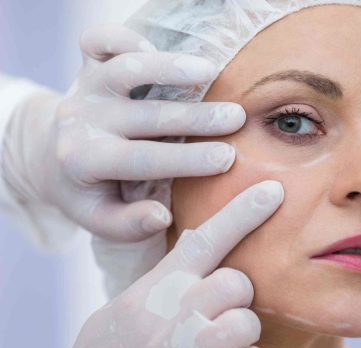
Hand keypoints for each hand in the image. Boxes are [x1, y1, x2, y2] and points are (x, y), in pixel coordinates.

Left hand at [2, 24, 244, 240]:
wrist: (53, 158)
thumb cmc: (87, 192)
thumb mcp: (101, 220)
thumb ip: (129, 224)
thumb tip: (162, 215)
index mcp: (86, 163)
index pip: (143, 160)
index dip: (187, 160)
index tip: (227, 159)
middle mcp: (83, 121)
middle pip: (146, 116)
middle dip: (196, 117)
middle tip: (236, 118)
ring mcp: (84, 89)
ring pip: (126, 70)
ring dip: (171, 69)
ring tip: (211, 72)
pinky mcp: (86, 67)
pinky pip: (99, 41)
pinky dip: (125, 37)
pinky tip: (157, 49)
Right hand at [53, 180, 283, 347]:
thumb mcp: (125, 308)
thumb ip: (161, 278)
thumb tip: (194, 244)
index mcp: (154, 289)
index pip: (204, 239)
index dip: (241, 212)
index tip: (272, 191)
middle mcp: (174, 313)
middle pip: (236, 282)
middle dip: (234, 294)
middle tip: (214, 312)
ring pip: (247, 321)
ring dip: (239, 333)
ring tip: (213, 346)